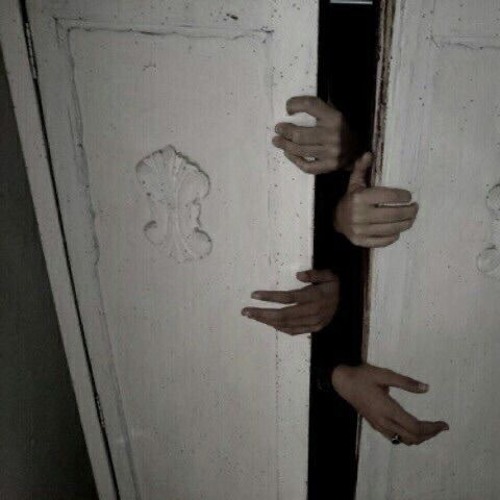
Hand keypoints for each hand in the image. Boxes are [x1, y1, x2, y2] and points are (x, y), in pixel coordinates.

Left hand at [241, 269, 338, 334]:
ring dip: (267, 321)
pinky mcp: (314, 329)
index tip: (254, 295)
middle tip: (246, 311)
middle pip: (283, 315)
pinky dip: (280, 328)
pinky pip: (294, 331)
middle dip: (262, 314)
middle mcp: (313, 312)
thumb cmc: (334, 284)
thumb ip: (315, 274)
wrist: (349, 300)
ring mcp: (314, 323)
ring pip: (286, 325)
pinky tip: (269, 323)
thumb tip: (298, 275)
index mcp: (315, 297)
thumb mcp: (329, 274)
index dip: (270, 297)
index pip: (288, 298)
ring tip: (253, 316)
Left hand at [272, 96, 356, 173]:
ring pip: (300, 150)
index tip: (287, 108)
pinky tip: (288, 154)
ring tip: (277, 141)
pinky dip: (295, 160)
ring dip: (285, 145)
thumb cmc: (340, 129)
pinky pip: (307, 166)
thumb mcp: (334, 113)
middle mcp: (334, 135)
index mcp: (335, 117)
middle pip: (300, 134)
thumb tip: (291, 106)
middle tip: (278, 129)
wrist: (358, 150)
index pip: (310, 105)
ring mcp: (332, 153)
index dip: (295, 105)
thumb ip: (317, 109)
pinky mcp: (329, 167)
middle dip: (285, 131)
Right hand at [331, 363, 448, 445]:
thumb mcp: (384, 374)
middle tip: (441, 426)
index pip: (415, 427)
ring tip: (429, 428)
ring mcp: (378, 425)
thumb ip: (406, 382)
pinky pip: (395, 437)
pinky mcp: (375, 424)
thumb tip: (426, 388)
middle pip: (412, 437)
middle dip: (429, 434)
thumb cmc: (363, 376)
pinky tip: (411, 427)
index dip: (432, 428)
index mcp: (388, 409)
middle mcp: (384, 421)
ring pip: (403, 440)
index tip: (444, 424)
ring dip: (419, 437)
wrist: (342, 382)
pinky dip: (408, 436)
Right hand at [334, 152, 418, 246]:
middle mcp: (359, 215)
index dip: (402, 196)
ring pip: (390, 229)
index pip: (388, 196)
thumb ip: (361, 168)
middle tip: (415, 208)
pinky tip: (398, 230)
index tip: (409, 196)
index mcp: (359, 198)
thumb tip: (368, 154)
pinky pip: (382, 241)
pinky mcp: (361, 241)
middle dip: (408, 211)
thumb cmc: (351, 199)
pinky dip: (393, 236)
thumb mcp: (354, 182)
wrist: (336, 219)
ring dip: (405, 224)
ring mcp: (360, 230)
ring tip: (411, 218)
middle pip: (393, 215)